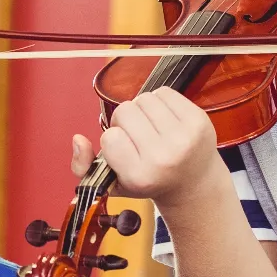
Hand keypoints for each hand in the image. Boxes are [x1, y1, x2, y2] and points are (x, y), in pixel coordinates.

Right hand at [69, 88, 225, 206]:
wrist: (195, 184)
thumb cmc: (151, 182)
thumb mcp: (114, 184)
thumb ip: (84, 167)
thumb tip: (78, 139)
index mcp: (140, 175)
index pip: (109, 137)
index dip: (113, 140)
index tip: (124, 151)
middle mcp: (163, 157)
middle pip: (124, 111)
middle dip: (125, 121)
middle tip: (136, 137)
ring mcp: (184, 137)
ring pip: (144, 98)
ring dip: (143, 110)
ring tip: (151, 127)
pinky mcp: (198, 120)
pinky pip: (165, 92)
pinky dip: (160, 101)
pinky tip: (164, 119)